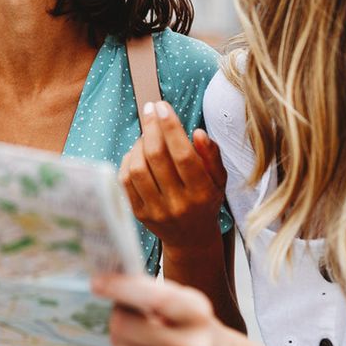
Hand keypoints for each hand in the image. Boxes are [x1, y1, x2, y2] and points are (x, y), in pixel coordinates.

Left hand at [94, 273, 250, 345]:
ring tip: (137, 334)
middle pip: (125, 327)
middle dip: (116, 316)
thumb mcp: (188, 304)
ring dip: (120, 337)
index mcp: (198, 315)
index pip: (157, 298)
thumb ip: (154, 295)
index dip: (122, 288)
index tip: (97, 282)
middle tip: (122, 312)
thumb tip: (110, 285)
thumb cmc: (199, 329)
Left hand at [119, 101, 226, 249]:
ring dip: (139, 143)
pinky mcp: (139, 214)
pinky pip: (126, 180)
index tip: (162, 107)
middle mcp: (178, 204)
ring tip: (147, 134)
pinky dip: (128, 159)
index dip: (171, 127)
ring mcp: (156, 210)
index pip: (184, 155)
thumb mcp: (219, 179)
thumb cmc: (206, 200)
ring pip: (138, 168)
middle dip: (151, 127)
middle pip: (157, 158)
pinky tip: (137, 151)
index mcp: (202, 193)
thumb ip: (212, 155)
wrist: (191, 238)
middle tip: (150, 109)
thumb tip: (197, 133)